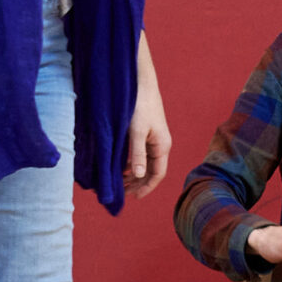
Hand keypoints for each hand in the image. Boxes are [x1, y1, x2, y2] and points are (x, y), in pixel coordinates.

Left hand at [122, 85, 170, 199]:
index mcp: (162, 146)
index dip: (146, 188)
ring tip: (120, 182)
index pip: (157, 174)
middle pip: (152, 171)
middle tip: (122, 193)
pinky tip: (121, 166)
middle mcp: (161, 145)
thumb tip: (138, 176)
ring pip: (146, 163)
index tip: (133, 197)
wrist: (141, 83)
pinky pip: (141, 154)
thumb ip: (137, 154)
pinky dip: (132, 163)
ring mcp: (154, 139)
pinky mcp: (147, 133)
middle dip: (138, 184)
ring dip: (134, 174)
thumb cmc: (139, 106)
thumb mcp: (136, 132)